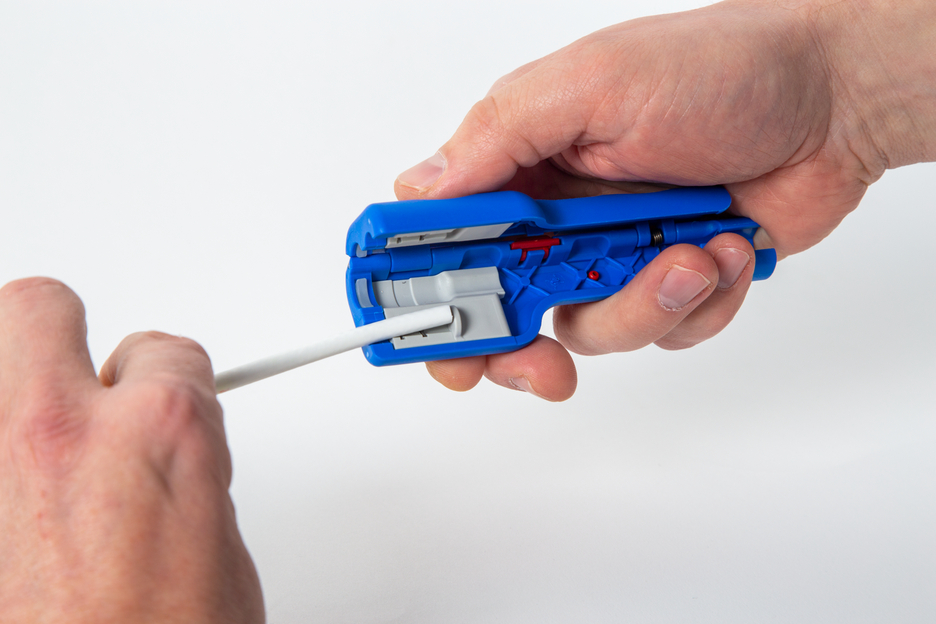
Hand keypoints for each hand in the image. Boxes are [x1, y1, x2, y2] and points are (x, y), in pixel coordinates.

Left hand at [0, 278, 262, 622]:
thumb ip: (187, 479)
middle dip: (59, 339)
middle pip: (37, 307)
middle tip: (73, 389)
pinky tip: (10, 517)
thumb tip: (163, 462)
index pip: (166, 351)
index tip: (157, 405)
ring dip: (6, 402)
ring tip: (29, 463)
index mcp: (160, 434)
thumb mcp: (220, 559)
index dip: (167, 385)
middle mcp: (58, 432)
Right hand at [394, 0, 935, 399]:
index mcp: (522, 163)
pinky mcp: (667, 283)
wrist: (832, 102)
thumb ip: (501, 136)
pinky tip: (726, 249)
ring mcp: (613, 254)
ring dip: (643, 303)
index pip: (444, 238)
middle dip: (518, 349)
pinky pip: (659, 332)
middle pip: (501, 309)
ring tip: (692, 254)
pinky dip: (698, 303)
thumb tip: (421, 191)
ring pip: (588, 329)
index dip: (430, 292)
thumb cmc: (718, 69)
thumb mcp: (593, 83)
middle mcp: (557, 216)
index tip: (435, 333)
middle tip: (539, 366)